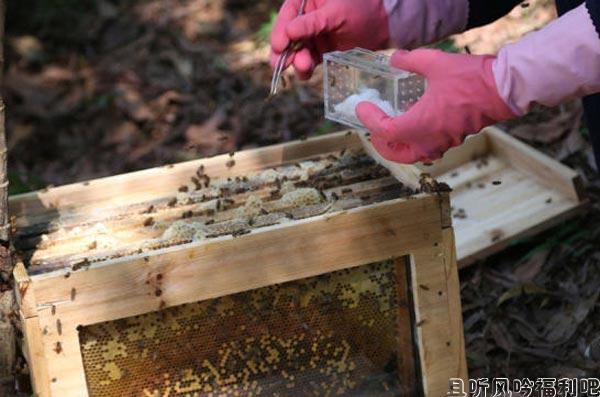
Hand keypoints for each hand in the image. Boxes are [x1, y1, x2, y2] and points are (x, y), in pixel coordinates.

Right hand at [270, 0, 389, 79]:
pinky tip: (306, 73)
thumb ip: (312, 23)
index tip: (279, 46)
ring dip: (296, 61)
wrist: (385, 23)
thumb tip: (289, 32)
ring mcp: (313, 36)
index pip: (288, 15)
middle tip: (282, 64)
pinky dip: (305, 69)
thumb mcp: (336, 13)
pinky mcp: (321, 52)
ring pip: (297, 51)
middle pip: (288, 36)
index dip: (280, 32)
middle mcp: (306, 19)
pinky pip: (309, 61)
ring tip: (304, 66)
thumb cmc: (361, 8)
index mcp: (307, 2)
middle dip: (285, 51)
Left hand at [356, 49, 516, 162]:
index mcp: (419, 126)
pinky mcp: (456, 138)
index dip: (369, 120)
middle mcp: (429, 140)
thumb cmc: (471, 78)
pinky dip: (418, 140)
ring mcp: (444, 142)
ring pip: (415, 154)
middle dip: (383, 145)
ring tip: (394, 128)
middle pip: (397, 154)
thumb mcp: (434, 63)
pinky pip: (430, 147)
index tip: (362, 108)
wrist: (505, 89)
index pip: (384, 130)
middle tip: (374, 132)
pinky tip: (418, 120)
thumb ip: (409, 60)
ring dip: (400, 145)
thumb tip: (393, 58)